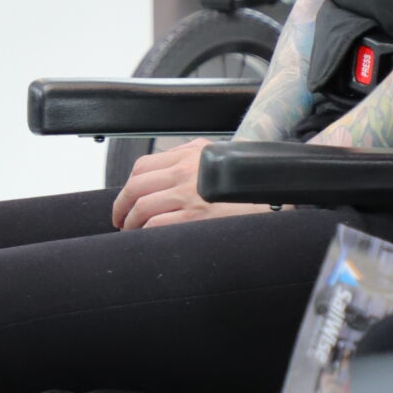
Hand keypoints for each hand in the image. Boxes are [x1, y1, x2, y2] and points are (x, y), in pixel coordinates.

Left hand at [111, 138, 263, 230]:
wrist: (271, 197)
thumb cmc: (245, 182)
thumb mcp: (218, 155)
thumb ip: (192, 155)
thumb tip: (166, 164)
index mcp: (189, 156)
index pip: (142, 167)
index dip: (128, 186)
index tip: (126, 200)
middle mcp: (185, 173)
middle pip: (136, 188)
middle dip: (121, 206)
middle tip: (121, 219)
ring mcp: (189, 195)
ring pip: (142, 208)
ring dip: (131, 223)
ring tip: (133, 231)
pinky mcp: (195, 218)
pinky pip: (156, 225)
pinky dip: (146, 232)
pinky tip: (148, 237)